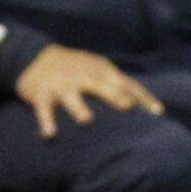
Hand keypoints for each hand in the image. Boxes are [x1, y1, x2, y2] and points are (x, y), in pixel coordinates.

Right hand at [13, 44, 163, 139]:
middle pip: (100, 85)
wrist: (33, 56)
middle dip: (114, 95)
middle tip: (127, 107)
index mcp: (100, 70)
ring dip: (79, 108)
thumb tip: (149, 106)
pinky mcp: (42, 94)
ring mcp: (62, 85)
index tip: (157, 112)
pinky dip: (46, 121)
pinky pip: (44, 110)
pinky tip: (50, 134)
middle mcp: (82, 76)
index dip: (141, 97)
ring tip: (86, 120)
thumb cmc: (75, 68)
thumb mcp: (97, 69)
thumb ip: (119, 84)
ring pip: (71, 97)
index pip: (125, 83)